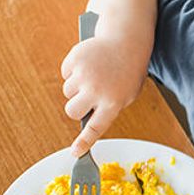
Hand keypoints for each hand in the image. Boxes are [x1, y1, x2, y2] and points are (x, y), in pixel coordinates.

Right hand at [60, 35, 147, 156]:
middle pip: (72, 111)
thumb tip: (85, 119)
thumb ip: (108, 108)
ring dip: (76, 87)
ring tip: (94, 75)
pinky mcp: (75, 60)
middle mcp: (97, 90)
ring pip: (68, 92)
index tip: (75, 152)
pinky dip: (73, 70)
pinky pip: (65, 73)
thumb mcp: (127, 94)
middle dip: (76, 107)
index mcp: (113, 102)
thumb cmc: (128, 72)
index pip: (95, 128)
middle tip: (87, 98)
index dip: (84, 142)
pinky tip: (89, 63)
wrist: (127, 41)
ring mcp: (84, 74)